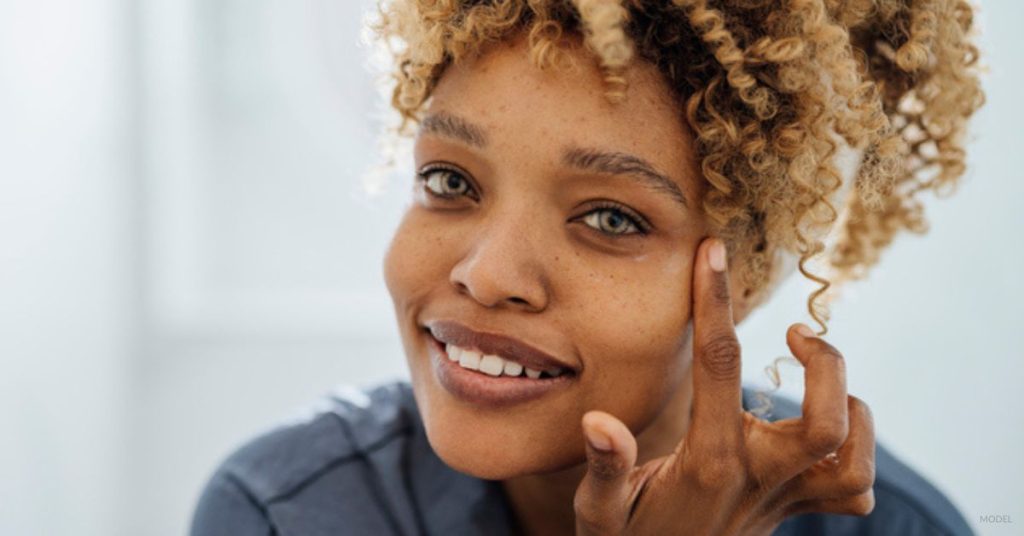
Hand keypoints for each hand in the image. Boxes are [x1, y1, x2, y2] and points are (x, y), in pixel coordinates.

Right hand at [573, 237, 876, 534]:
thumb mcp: (598, 512)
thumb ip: (603, 468)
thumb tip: (599, 420)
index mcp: (707, 463)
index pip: (719, 366)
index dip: (714, 301)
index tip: (712, 254)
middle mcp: (756, 480)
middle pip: (827, 423)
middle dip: (827, 364)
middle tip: (797, 332)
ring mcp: (783, 501)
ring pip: (855, 459)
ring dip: (851, 405)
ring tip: (815, 373)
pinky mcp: (794, 512)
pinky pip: (852, 489)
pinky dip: (857, 452)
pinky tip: (824, 428)